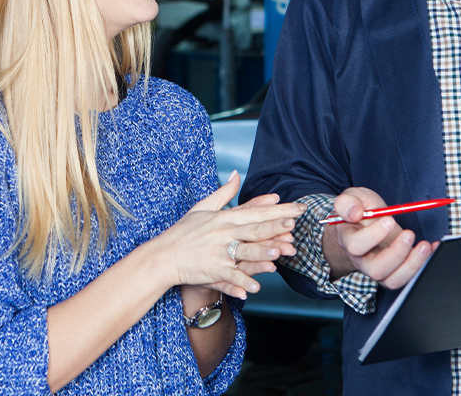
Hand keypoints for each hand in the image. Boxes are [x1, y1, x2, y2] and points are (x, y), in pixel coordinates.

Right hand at [150, 172, 305, 298]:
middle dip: (276, 226)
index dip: (278, 210)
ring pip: (244, 251)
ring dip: (261, 252)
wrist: (164, 255)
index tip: (296, 208)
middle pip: (254, 229)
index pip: (256, 211)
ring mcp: (218, 252)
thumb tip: (236, 174)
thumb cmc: (184, 231)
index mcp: (224, 217)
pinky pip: (229, 276)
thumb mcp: (203, 207)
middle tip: (294, 223)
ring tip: (279, 252)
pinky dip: (240, 282)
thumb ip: (224, 192)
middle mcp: (224, 233)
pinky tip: (253, 288)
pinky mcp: (212, 270)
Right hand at [324, 187, 435, 288]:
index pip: (356, 246)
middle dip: (397, 253)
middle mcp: (362, 260)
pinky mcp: (394, 271)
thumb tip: (354, 213)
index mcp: (348, 240)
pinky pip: (408, 277)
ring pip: (393, 280)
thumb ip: (347, 202)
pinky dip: (423, 265)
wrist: (364, 224)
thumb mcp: (350, 198)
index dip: (373, 235)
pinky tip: (432, 248)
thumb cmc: (359, 210)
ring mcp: (379, 269)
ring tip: (424, 245)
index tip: (389, 219)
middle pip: (376, 270)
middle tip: (409, 234)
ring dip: (412, 264)